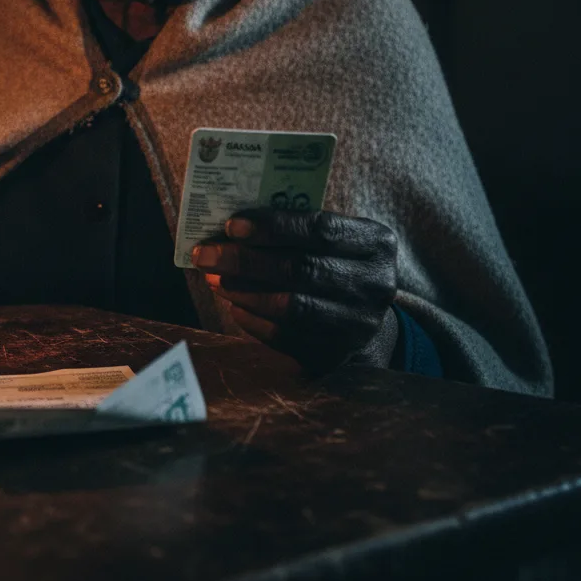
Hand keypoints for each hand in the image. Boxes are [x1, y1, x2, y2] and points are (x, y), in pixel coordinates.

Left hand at [192, 210, 398, 371]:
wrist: (362, 314)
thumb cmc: (334, 262)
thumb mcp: (331, 238)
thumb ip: (293, 229)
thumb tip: (229, 229)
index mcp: (376, 243)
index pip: (320, 229)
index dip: (273, 227)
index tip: (231, 225)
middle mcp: (374, 284)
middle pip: (301, 269)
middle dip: (245, 260)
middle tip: (205, 254)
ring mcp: (358, 324)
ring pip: (291, 306)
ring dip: (243, 290)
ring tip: (214, 278)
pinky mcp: (336, 354)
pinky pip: (285, 337)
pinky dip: (252, 319)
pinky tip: (233, 304)